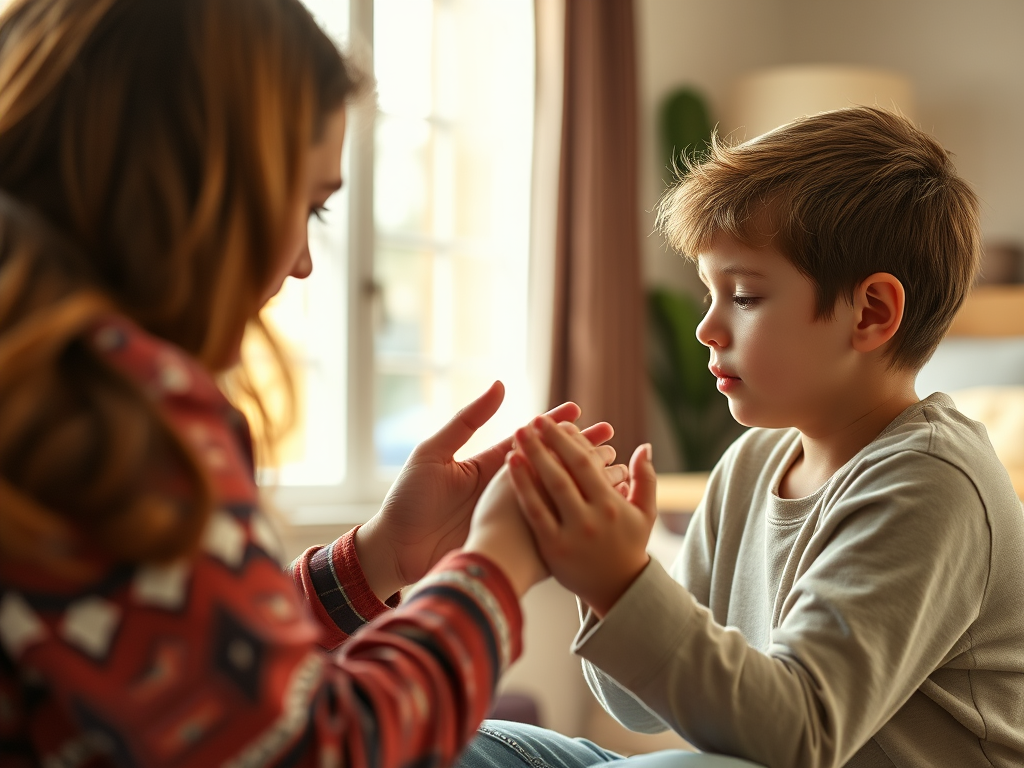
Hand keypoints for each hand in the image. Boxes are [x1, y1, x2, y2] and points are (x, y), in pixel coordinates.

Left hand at [355, 382, 615, 599]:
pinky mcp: (507, 539)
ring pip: (554, 495)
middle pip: (550, 465)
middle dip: (580, 450)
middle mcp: (503, 487)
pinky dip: (570, 518)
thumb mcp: (435, 453)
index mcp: (488, 465)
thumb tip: (500, 385)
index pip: (529, 440)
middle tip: (611, 437)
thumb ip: (467, 421)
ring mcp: (508, 514)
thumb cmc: (409, 499)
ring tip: (614, 471)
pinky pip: (544, 527)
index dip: (555, 426)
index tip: (581, 412)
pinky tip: (594, 513)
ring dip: (583, 482)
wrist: (395, 549)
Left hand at [508, 416, 657, 616]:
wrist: (618, 591)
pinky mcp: (553, 548)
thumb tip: (644, 446)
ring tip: (518, 435)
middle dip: (547, 443)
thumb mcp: (645, 514)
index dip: (569, 441)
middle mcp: (592, 517)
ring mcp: (571, 533)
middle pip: (565, 472)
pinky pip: (535, 511)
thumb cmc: (630, 547)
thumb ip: (646, 479)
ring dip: (532, 458)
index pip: (587, 464)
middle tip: (531, 420)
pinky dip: (523, 487)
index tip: (552, 422)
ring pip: (549, 488)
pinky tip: (511, 465)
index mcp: (612, 505)